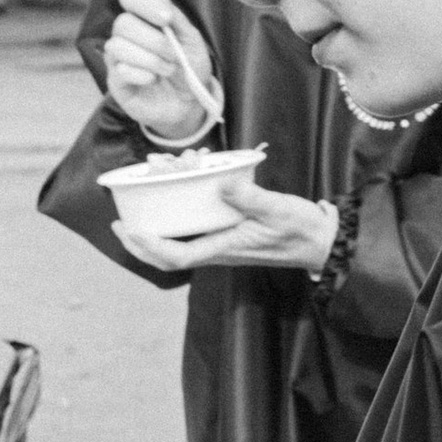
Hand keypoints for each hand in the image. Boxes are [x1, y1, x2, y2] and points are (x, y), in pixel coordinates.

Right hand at [103, 0, 222, 145]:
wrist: (188, 103)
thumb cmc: (189, 68)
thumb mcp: (191, 40)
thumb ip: (175, 18)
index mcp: (145, 18)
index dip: (144, 3)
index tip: (166, 19)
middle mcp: (127, 35)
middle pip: (122, 23)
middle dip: (153, 40)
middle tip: (173, 54)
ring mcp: (118, 58)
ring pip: (116, 46)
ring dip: (149, 58)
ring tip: (168, 69)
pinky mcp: (115, 81)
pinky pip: (119, 70)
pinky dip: (141, 74)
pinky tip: (153, 80)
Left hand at [111, 187, 338, 277]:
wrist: (321, 242)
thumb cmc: (301, 228)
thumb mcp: (278, 207)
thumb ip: (250, 197)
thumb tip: (222, 184)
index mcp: (225, 248)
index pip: (177, 257)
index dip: (149, 246)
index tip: (130, 229)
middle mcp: (218, 251)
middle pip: (168, 257)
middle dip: (140, 243)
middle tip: (120, 223)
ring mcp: (221, 246)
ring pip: (177, 248)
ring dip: (153, 234)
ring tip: (136, 215)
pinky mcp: (227, 238)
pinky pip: (191, 236)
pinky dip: (175, 223)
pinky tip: (171, 203)